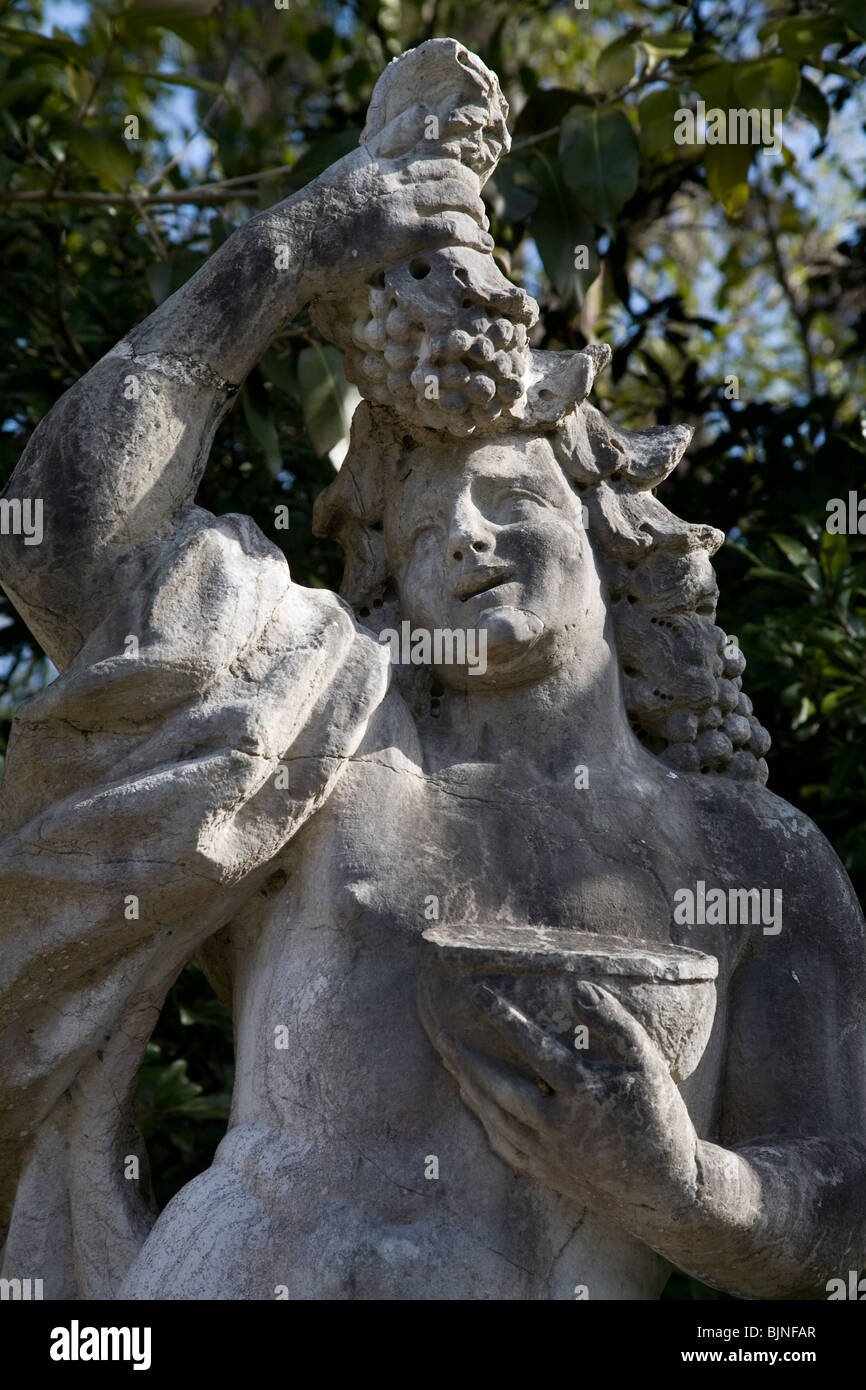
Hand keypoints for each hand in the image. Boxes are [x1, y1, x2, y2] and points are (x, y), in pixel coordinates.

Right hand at [282, 102, 494, 301]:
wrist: (289, 247)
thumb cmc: (307, 226)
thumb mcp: (335, 183)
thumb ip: (363, 170)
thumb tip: (379, 180)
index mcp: (373, 159)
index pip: (424, 137)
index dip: (450, 157)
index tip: (462, 176)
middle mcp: (389, 175)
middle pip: (448, 169)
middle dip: (469, 191)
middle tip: (476, 212)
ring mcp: (396, 203)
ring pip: (456, 196)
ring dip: (476, 214)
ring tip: (481, 230)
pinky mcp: (399, 234)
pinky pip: (449, 228)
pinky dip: (471, 236)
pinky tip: (482, 246)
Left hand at [435, 980, 700, 1226]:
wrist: (667, 1193)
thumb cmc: (660, 1120)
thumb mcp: (649, 1064)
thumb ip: (616, 1023)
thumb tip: (579, 988)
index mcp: (584, 1094)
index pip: (534, 1046)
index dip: (504, 1016)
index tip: (477, 991)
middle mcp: (559, 1125)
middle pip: (499, 1086)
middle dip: (467, 1058)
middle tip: (441, 1033)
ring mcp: (549, 1154)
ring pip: (494, 1117)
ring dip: (469, 1086)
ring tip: (449, 1060)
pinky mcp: (546, 1174)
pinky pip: (502, 1147)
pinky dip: (483, 1122)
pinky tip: (473, 1102)